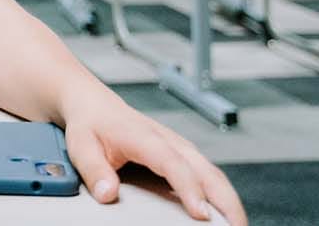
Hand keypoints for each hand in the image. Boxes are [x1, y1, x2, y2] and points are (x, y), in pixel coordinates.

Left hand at [63, 91, 244, 224]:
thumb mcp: (81, 145)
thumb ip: (94, 169)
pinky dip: (220, 195)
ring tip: (237, 225)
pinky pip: (207, 175)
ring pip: (213, 174)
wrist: (92, 104)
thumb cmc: (89, 124)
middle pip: (207, 171)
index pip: (174, 164)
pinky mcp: (182, 155)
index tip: (201, 213)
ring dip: (229, 200)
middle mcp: (168, 141)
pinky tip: (222, 215)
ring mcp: (179, 147)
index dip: (190, 189)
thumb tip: (108, 193)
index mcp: (144, 137)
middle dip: (226, 201)